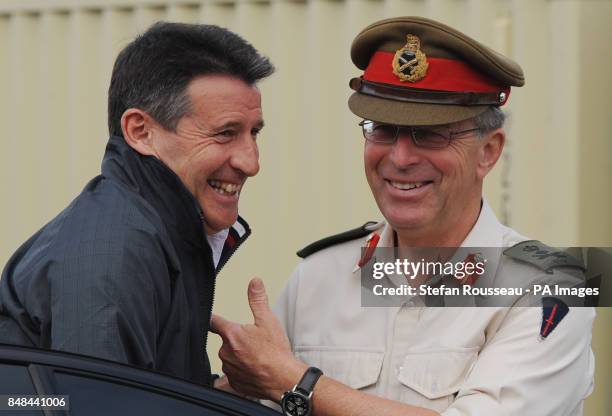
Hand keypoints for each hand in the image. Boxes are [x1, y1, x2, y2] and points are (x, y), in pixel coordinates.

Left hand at [210, 278, 306, 400]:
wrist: (284, 379)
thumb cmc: (276, 352)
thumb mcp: (268, 320)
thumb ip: (258, 300)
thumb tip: (254, 282)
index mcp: (232, 335)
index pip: (214, 322)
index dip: (215, 319)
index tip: (213, 319)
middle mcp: (226, 352)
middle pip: (226, 342)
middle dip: (237, 340)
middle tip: (255, 342)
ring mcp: (229, 369)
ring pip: (230, 358)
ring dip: (240, 356)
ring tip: (257, 356)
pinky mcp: (234, 383)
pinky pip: (234, 374)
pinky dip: (243, 370)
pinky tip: (255, 368)